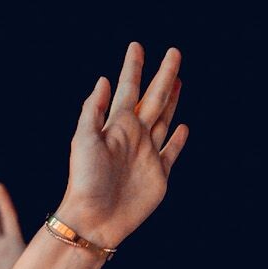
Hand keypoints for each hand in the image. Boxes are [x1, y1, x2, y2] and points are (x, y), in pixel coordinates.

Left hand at [55, 41, 186, 249]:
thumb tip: (104, 81)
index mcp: (117, 127)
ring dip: (172, 101)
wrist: (93, 221)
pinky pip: (171, 153)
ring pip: (164, 120)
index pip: (128, 89)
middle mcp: (134, 138)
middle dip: (163, 76)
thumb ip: (94, 111)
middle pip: (154, 98)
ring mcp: (147, 156)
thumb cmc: (84, 182)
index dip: (133, 68)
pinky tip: (183, 128)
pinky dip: (177, 140)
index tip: (136, 47)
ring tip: (178, 81)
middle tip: (173, 52)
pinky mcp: (158, 176)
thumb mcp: (84, 140)